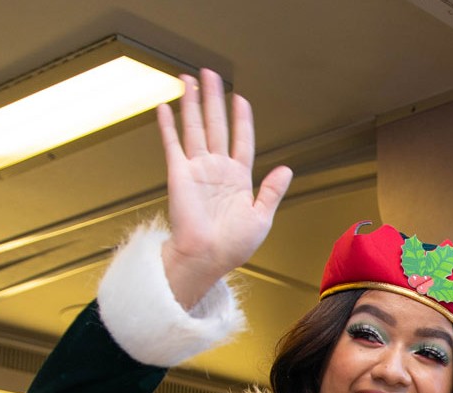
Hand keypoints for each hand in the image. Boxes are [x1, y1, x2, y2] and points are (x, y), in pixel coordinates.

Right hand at [154, 68, 292, 309]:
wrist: (207, 258)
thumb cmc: (233, 246)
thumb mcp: (261, 217)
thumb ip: (271, 191)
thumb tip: (286, 169)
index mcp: (238, 179)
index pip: (241, 140)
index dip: (241, 119)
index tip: (241, 99)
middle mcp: (217, 169)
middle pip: (216, 125)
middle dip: (214, 98)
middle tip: (211, 74)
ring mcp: (197, 169)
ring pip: (195, 127)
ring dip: (192, 103)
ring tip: (190, 79)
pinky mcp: (178, 173)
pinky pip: (173, 144)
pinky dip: (169, 125)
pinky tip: (166, 107)